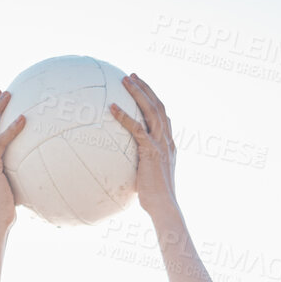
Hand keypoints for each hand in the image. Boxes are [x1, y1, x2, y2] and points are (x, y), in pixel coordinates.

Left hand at [109, 73, 173, 220]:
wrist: (164, 206)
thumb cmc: (155, 198)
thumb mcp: (149, 177)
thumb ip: (141, 166)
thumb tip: (126, 166)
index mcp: (169, 145)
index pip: (163, 115)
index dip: (153, 99)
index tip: (142, 88)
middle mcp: (167, 141)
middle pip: (158, 106)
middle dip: (145, 88)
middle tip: (132, 75)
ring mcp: (161, 145)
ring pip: (151, 111)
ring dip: (138, 93)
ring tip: (125, 80)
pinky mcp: (151, 152)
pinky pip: (136, 129)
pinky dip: (124, 116)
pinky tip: (111, 108)